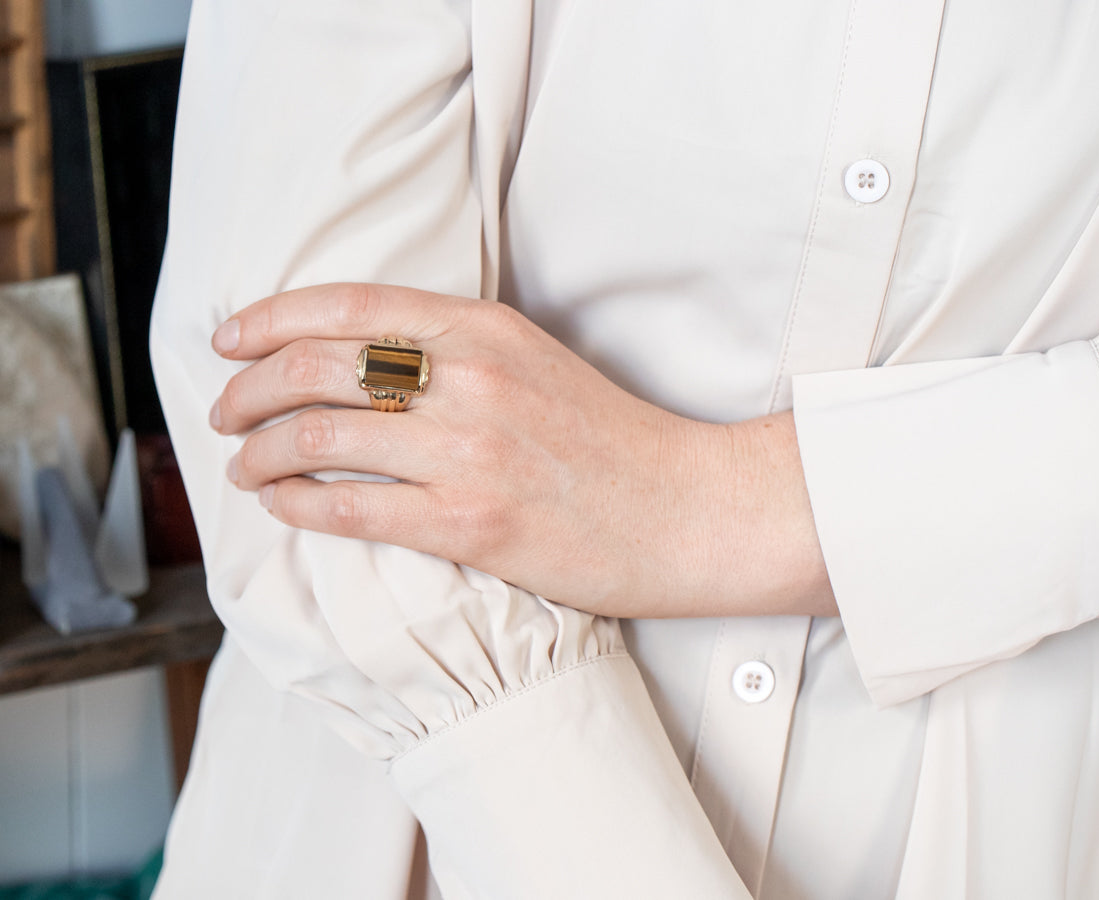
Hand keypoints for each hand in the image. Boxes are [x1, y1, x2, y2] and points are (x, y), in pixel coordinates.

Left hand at [210, 283, 834, 618]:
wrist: (689, 510)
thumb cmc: (615, 442)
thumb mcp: (537, 361)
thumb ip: (458, 349)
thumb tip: (364, 359)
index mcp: (487, 329)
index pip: (349, 305)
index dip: (271, 317)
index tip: (230, 339)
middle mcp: (471, 379)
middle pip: (316, 367)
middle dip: (246, 389)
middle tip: (224, 412)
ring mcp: (470, 452)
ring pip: (319, 437)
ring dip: (258, 452)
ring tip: (244, 467)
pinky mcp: (471, 525)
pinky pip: (351, 510)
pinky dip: (298, 504)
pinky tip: (283, 505)